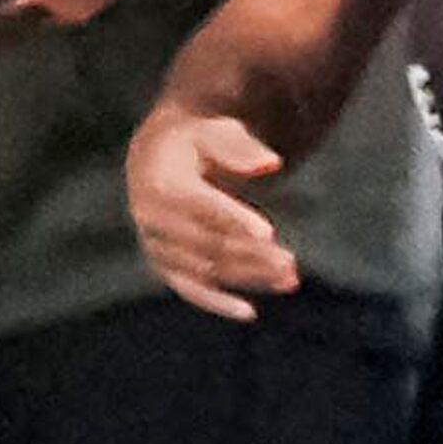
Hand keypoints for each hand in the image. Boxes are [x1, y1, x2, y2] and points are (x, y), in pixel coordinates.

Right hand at [127, 108, 298, 321]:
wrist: (155, 157)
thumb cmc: (196, 140)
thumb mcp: (215, 131)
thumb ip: (240, 148)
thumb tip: (271, 164)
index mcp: (162, 182)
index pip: (202, 206)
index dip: (234, 219)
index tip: (267, 233)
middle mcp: (152, 218)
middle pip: (208, 243)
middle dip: (251, 255)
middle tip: (290, 261)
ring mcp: (156, 245)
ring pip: (206, 268)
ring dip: (247, 277)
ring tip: (289, 278)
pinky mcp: (164, 265)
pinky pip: (190, 289)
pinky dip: (218, 303)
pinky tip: (249, 312)